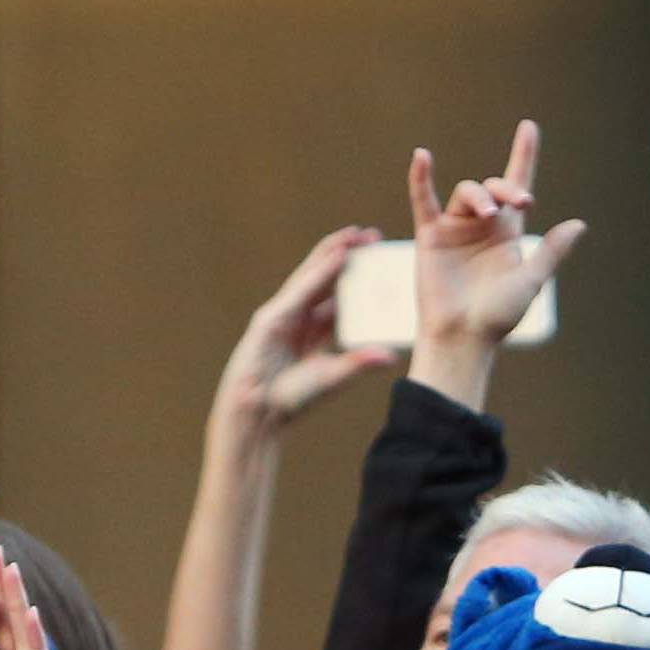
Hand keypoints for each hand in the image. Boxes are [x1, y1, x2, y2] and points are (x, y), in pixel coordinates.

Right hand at [209, 227, 397, 439]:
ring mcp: (282, 315)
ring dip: (334, 253)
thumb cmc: (291, 401)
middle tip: (374, 236)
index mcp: (312, 330)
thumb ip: (358, 363)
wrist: (257, 415)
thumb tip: (391, 357)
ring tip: (357, 234)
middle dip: (348, 256)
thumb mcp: (332, 377)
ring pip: (311, 276)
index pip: (338, 296)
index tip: (380, 260)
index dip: (358, 278)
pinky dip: (320, 272)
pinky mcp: (271, 318)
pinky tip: (339, 256)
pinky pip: (301, 289)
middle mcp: (298, 317)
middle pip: (325, 279)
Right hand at [409, 123, 584, 402]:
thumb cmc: (497, 317)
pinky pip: (424, 200)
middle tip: (518, 202)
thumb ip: (552, 251)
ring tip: (488, 214)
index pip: (517, 184)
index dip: (524, 156)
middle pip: (493, 187)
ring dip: (479, 196)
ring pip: (467, 192)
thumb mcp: (531, 281)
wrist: (462, 337)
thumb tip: (578, 224)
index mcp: (508, 232)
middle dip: (506, 188)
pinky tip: (422, 157)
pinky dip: (421, 179)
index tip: (529, 128)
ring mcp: (455, 228)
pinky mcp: (430, 236)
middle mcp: (482, 226)